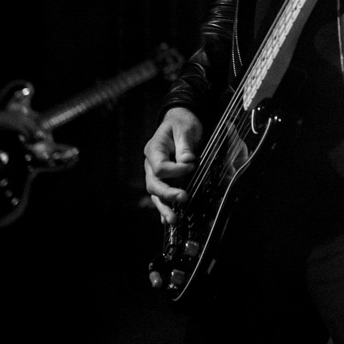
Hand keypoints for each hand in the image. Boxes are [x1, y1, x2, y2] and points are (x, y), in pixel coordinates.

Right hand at [144, 107, 202, 224]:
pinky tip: (168, 221)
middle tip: (184, 197)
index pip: (160, 167)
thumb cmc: (182, 124)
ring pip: (156, 194)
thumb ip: (185, 145)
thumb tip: (187, 161)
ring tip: (174, 220)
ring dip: (165, 207)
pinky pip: (161, 196)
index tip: (192, 165)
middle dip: (168, 193)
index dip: (176, 170)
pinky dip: (165, 208)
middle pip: (154, 184)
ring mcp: (155, 174)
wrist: (180, 122)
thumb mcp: (185, 129)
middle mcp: (150, 164)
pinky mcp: (164, 180)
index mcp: (154, 149)